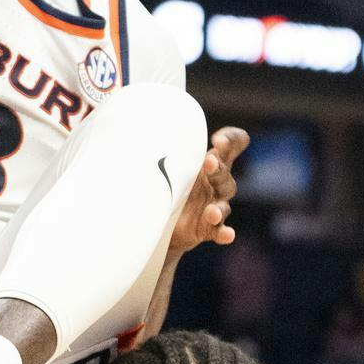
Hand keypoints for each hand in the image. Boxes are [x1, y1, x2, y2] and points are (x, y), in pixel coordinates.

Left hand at [171, 127, 247, 250]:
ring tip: (211, 211)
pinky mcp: (208, 228)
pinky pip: (220, 230)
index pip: (232, 145)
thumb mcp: (164, 162)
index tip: (218, 140)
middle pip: (224, 173)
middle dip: (217, 168)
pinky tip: (227, 234)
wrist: (159, 221)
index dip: (231, 140)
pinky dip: (224, 233)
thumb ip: (160, 148)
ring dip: (217, 208)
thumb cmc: (166, 182)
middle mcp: (214, 182)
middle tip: (208, 161)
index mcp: (209, 161)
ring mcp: (213, 205)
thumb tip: (132, 129)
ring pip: (222, 205)